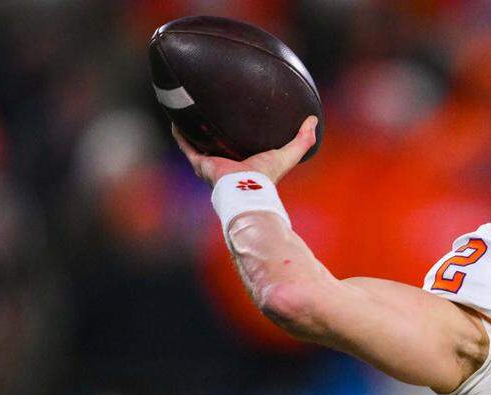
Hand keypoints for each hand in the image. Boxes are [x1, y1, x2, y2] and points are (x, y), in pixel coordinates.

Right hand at [172, 115, 317, 186]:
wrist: (248, 190)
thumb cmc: (267, 177)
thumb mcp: (288, 154)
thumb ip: (303, 140)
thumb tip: (314, 120)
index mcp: (245, 162)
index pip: (241, 146)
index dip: (239, 133)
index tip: (238, 116)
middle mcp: (227, 164)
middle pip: (218, 144)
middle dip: (214, 130)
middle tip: (210, 107)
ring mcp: (212, 164)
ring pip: (199, 143)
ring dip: (194, 129)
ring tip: (188, 109)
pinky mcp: (201, 163)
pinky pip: (187, 146)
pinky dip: (180, 134)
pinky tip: (175, 118)